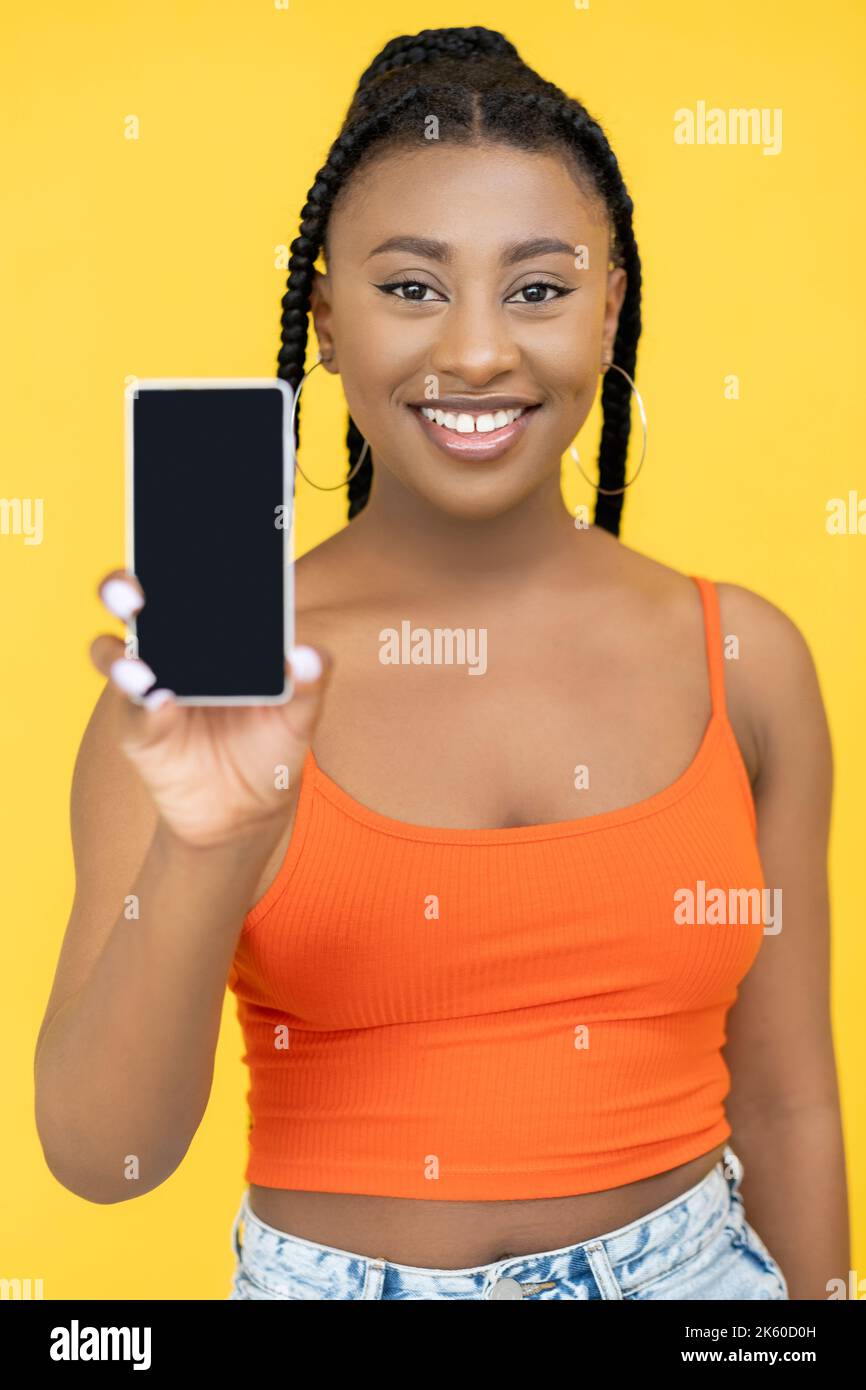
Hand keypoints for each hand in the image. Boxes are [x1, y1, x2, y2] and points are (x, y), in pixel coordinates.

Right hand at [90, 569, 331, 846]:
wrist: (245, 811)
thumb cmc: (270, 746)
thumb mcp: (300, 714)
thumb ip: (309, 681)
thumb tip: (309, 655)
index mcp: (210, 630)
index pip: (188, 581)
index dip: (182, 555)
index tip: (185, 538)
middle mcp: (171, 646)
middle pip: (134, 602)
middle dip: (124, 585)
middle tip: (135, 588)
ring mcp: (149, 684)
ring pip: (115, 650)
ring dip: (123, 652)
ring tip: (144, 667)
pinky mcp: (138, 726)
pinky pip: (131, 707)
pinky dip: (141, 701)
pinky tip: (159, 699)